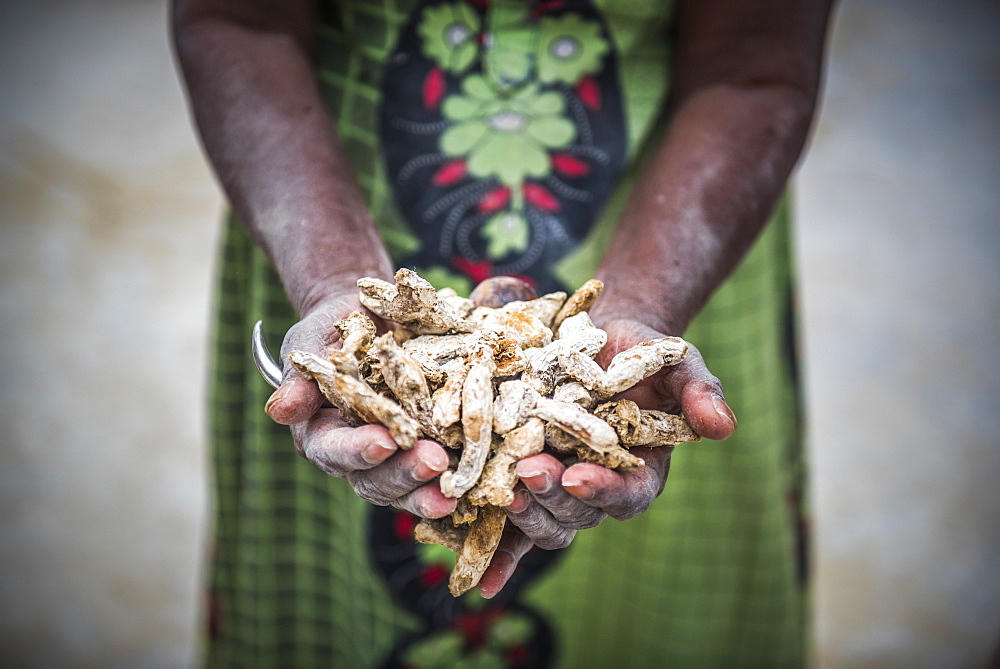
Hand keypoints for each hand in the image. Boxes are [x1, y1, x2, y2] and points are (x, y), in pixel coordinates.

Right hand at [263, 293, 456, 518]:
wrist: (372, 315)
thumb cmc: (333, 328)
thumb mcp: (310, 344)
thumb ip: (299, 378)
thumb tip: (278, 410)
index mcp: (322, 435)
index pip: (334, 451)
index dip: (358, 450)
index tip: (384, 441)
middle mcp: (358, 456)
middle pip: (375, 481)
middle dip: (404, 474)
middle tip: (433, 463)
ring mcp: (396, 458)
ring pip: (409, 487)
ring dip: (432, 490)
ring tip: (456, 487)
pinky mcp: (428, 449)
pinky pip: (442, 474)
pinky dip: (459, 480)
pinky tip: (479, 481)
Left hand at [478, 318, 736, 596]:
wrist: (596, 342)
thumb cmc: (642, 355)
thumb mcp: (677, 363)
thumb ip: (699, 392)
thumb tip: (724, 425)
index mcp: (639, 472)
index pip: (627, 495)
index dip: (603, 491)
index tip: (579, 477)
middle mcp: (598, 490)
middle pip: (577, 514)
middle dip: (552, 497)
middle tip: (529, 471)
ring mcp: (558, 489)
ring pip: (544, 523)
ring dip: (523, 514)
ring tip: (500, 488)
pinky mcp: (525, 482)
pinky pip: (510, 527)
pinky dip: (496, 553)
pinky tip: (480, 580)